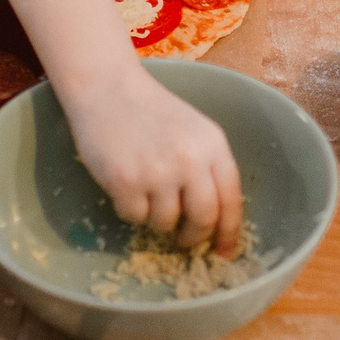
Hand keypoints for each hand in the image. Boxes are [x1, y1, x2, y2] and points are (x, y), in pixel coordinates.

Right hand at [61, 61, 244, 255]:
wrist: (107, 88)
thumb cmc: (151, 111)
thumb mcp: (193, 130)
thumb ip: (207, 167)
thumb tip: (215, 220)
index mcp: (213, 144)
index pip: (231, 199)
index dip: (229, 231)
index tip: (225, 251)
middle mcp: (190, 159)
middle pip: (204, 219)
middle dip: (194, 236)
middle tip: (184, 239)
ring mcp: (157, 172)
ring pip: (166, 222)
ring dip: (156, 217)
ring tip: (145, 189)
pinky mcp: (125, 181)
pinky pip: (135, 217)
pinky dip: (130, 208)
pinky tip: (125, 183)